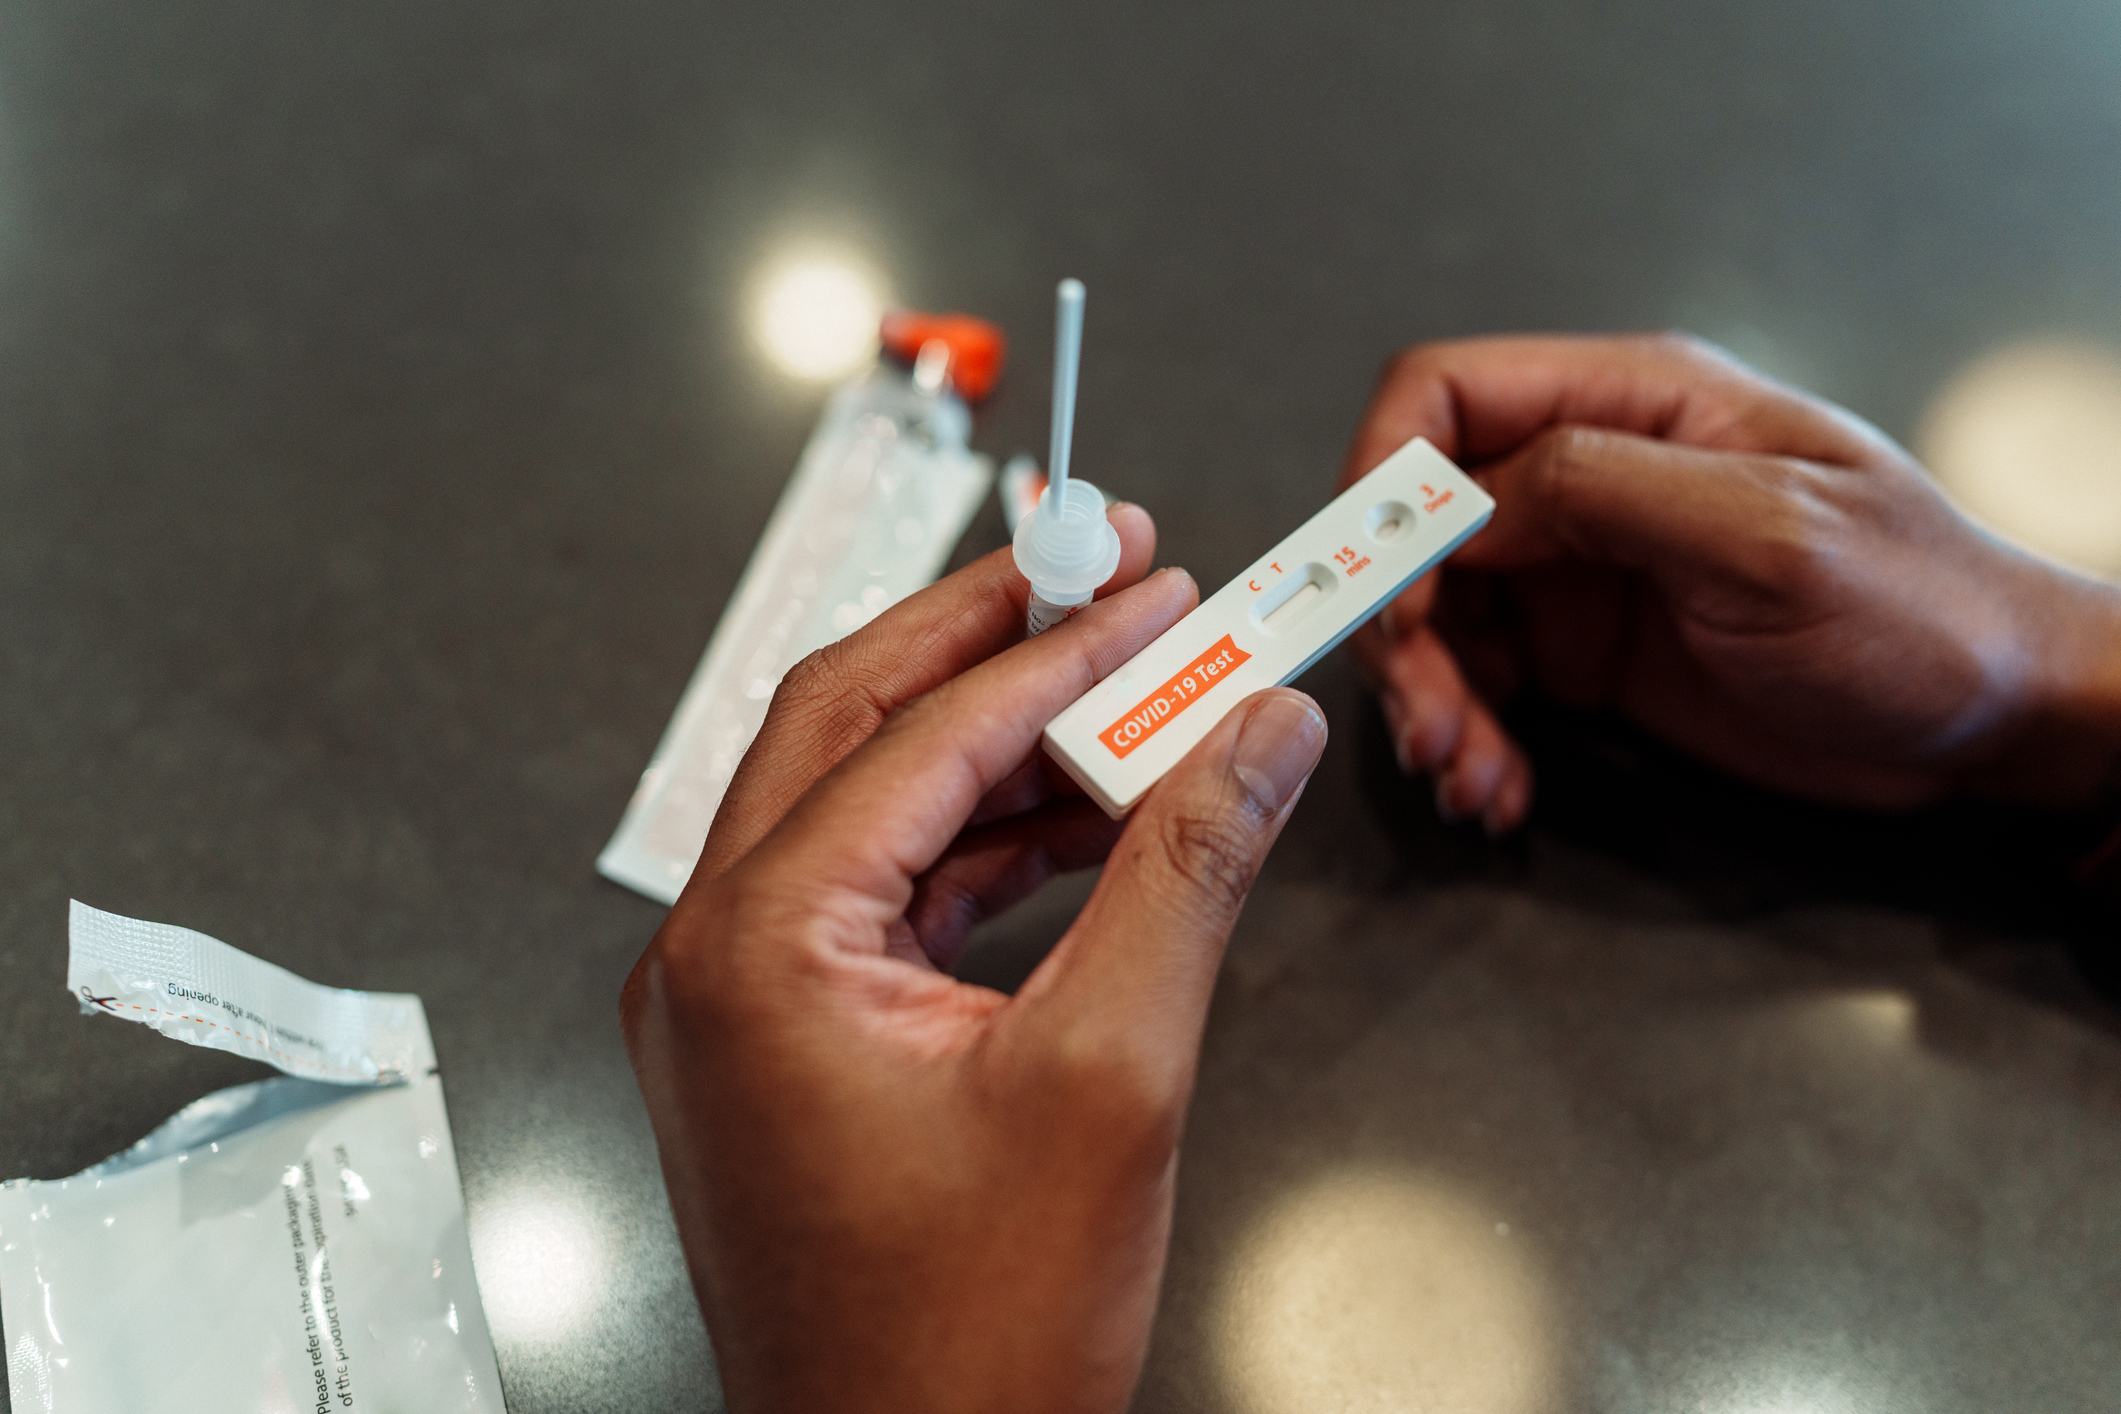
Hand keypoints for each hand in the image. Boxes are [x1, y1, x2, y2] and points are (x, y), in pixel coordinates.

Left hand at [622, 512, 1328, 1413]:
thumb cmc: (966, 1344)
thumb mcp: (1112, 1078)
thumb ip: (1183, 874)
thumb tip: (1250, 735)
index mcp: (758, 947)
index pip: (927, 734)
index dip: (1061, 649)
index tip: (1154, 590)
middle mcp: (713, 957)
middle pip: (852, 721)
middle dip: (989, 638)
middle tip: (1104, 571)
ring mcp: (735, 1003)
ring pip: (860, 800)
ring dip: (989, 740)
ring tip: (1119, 691)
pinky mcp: (780, 1044)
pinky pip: (872, 892)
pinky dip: (972, 842)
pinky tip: (1074, 819)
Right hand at [1344, 333, 2120, 829]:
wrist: (1999, 720)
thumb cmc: (1922, 607)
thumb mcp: (1767, 534)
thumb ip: (1602, 490)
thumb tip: (1458, 499)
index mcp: (1634, 405)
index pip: (1445, 396)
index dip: (1381, 483)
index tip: (1384, 591)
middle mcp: (1590, 479)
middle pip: (1418, 527)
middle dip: (1401, 629)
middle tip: (1431, 722)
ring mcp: (1583, 572)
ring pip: (1436, 619)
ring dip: (1429, 703)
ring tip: (1470, 776)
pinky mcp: (1588, 659)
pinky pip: (1481, 689)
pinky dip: (1470, 743)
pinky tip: (1501, 791)